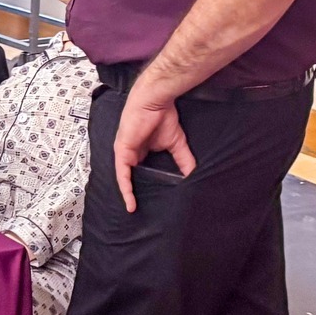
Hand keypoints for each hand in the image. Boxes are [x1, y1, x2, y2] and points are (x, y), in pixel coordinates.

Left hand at [113, 85, 195, 213]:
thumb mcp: (176, 145)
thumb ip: (184, 161)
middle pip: (131, 178)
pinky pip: (121, 173)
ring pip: (124, 179)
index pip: (140, 174)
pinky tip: (130, 201)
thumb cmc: (162, 117)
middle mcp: (130, 154)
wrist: (155, 100)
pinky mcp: (122, 151)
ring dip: (128, 195)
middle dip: (135, 195)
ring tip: (135, 212)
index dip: (144, 188)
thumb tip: (194, 176)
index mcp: (140, 152)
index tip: (151, 205)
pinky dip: (125, 188)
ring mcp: (124, 153)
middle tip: (142, 214)